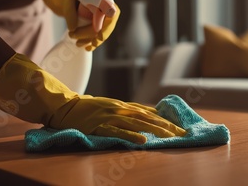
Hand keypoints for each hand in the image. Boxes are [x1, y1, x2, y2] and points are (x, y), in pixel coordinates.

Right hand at [0, 54, 185, 143]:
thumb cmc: (87, 108)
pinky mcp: (100, 125)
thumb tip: (147, 116)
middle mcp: (120, 108)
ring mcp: (110, 116)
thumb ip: (126, 111)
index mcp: (123, 105)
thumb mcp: (109, 106)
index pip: (149, 112)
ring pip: (137, 123)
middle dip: (167, 126)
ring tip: (170, 137)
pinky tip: (143, 142)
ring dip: (155, 130)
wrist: (65, 106)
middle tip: (183, 133)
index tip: (180, 126)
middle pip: (148, 117)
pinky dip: (131, 136)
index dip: (165, 119)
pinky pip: (118, 131)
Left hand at [41, 0, 119, 50]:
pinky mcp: (101, 25)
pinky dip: (93, 42)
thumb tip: (72, 29)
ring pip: (103, 32)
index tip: (99, 36)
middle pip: (107, 26)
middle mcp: (108, 8)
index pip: (111, 13)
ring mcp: (105, 18)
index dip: (107, 26)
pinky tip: (87, 48)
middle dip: (94, 36)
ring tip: (78, 44)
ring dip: (91, 41)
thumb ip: (69, 12)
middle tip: (78, 42)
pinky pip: (99, 35)